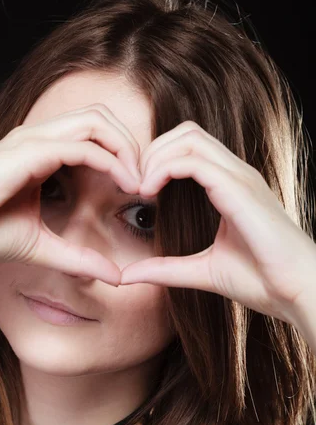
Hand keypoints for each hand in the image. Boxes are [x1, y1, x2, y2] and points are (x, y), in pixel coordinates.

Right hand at [0, 104, 140, 284]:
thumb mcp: (45, 248)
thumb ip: (80, 257)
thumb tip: (115, 276)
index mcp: (41, 154)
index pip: (94, 135)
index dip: (123, 155)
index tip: (141, 187)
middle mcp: (38, 139)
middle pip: (100, 118)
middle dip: (131, 144)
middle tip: (149, 178)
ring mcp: (33, 141)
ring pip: (95, 121)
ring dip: (126, 147)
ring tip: (140, 180)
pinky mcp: (29, 151)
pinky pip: (82, 145)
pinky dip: (110, 160)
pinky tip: (125, 183)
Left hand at [120, 121, 315, 324]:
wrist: (297, 291)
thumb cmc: (261, 280)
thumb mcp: (201, 271)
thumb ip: (165, 269)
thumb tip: (127, 275)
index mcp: (230, 185)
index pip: (189, 147)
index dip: (156, 161)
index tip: (137, 191)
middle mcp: (236, 174)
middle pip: (185, 133)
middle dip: (151, 152)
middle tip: (133, 184)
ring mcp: (241, 178)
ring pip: (188, 138)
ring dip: (155, 157)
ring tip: (140, 187)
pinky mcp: (240, 190)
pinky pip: (195, 162)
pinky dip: (165, 169)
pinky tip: (149, 192)